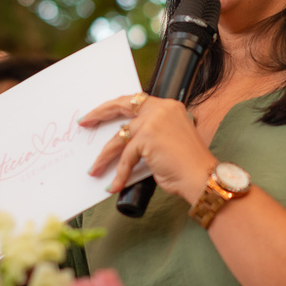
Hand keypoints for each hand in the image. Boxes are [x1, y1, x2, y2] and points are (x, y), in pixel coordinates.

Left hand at [82, 94, 213, 203]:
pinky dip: (119, 173)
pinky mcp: (147, 138)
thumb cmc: (187, 165)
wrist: (201, 177)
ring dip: (104, 156)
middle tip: (84, 123)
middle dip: (100, 114)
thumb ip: (150, 134)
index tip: (100, 113)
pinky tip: (114, 185)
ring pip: (119, 138)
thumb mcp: (169, 141)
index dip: (116, 107)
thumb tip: (123, 141)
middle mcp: (161, 109)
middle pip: (122, 106)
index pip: (136, 101)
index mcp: (169, 106)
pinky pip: (126, 157)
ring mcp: (153, 122)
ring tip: (94, 169)